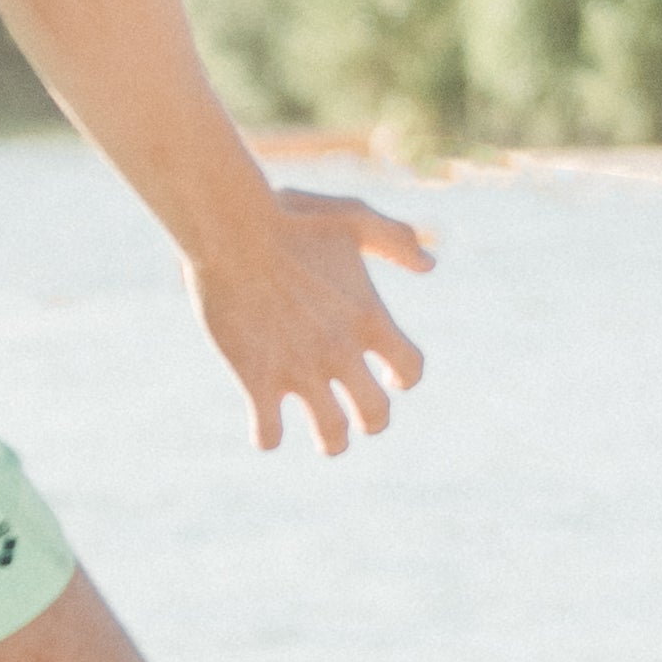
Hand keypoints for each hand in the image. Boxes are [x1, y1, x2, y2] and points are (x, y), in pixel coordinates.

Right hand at [193, 186, 433, 451]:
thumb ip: (396, 241)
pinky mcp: (256, 378)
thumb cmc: (291, 220)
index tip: (388, 375)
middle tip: (357, 416)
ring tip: (325, 435)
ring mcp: (300, 369)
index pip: (411, 368)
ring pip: (331, 436)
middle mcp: (341, 351)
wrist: (232, 231)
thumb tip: (429, 265)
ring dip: (331, 442)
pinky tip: (265, 427)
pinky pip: (269, 432)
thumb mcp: (354, 219)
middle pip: (376, 415)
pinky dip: (268, 437)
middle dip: (372, 421)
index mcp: (368, 318)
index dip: (404, 376)